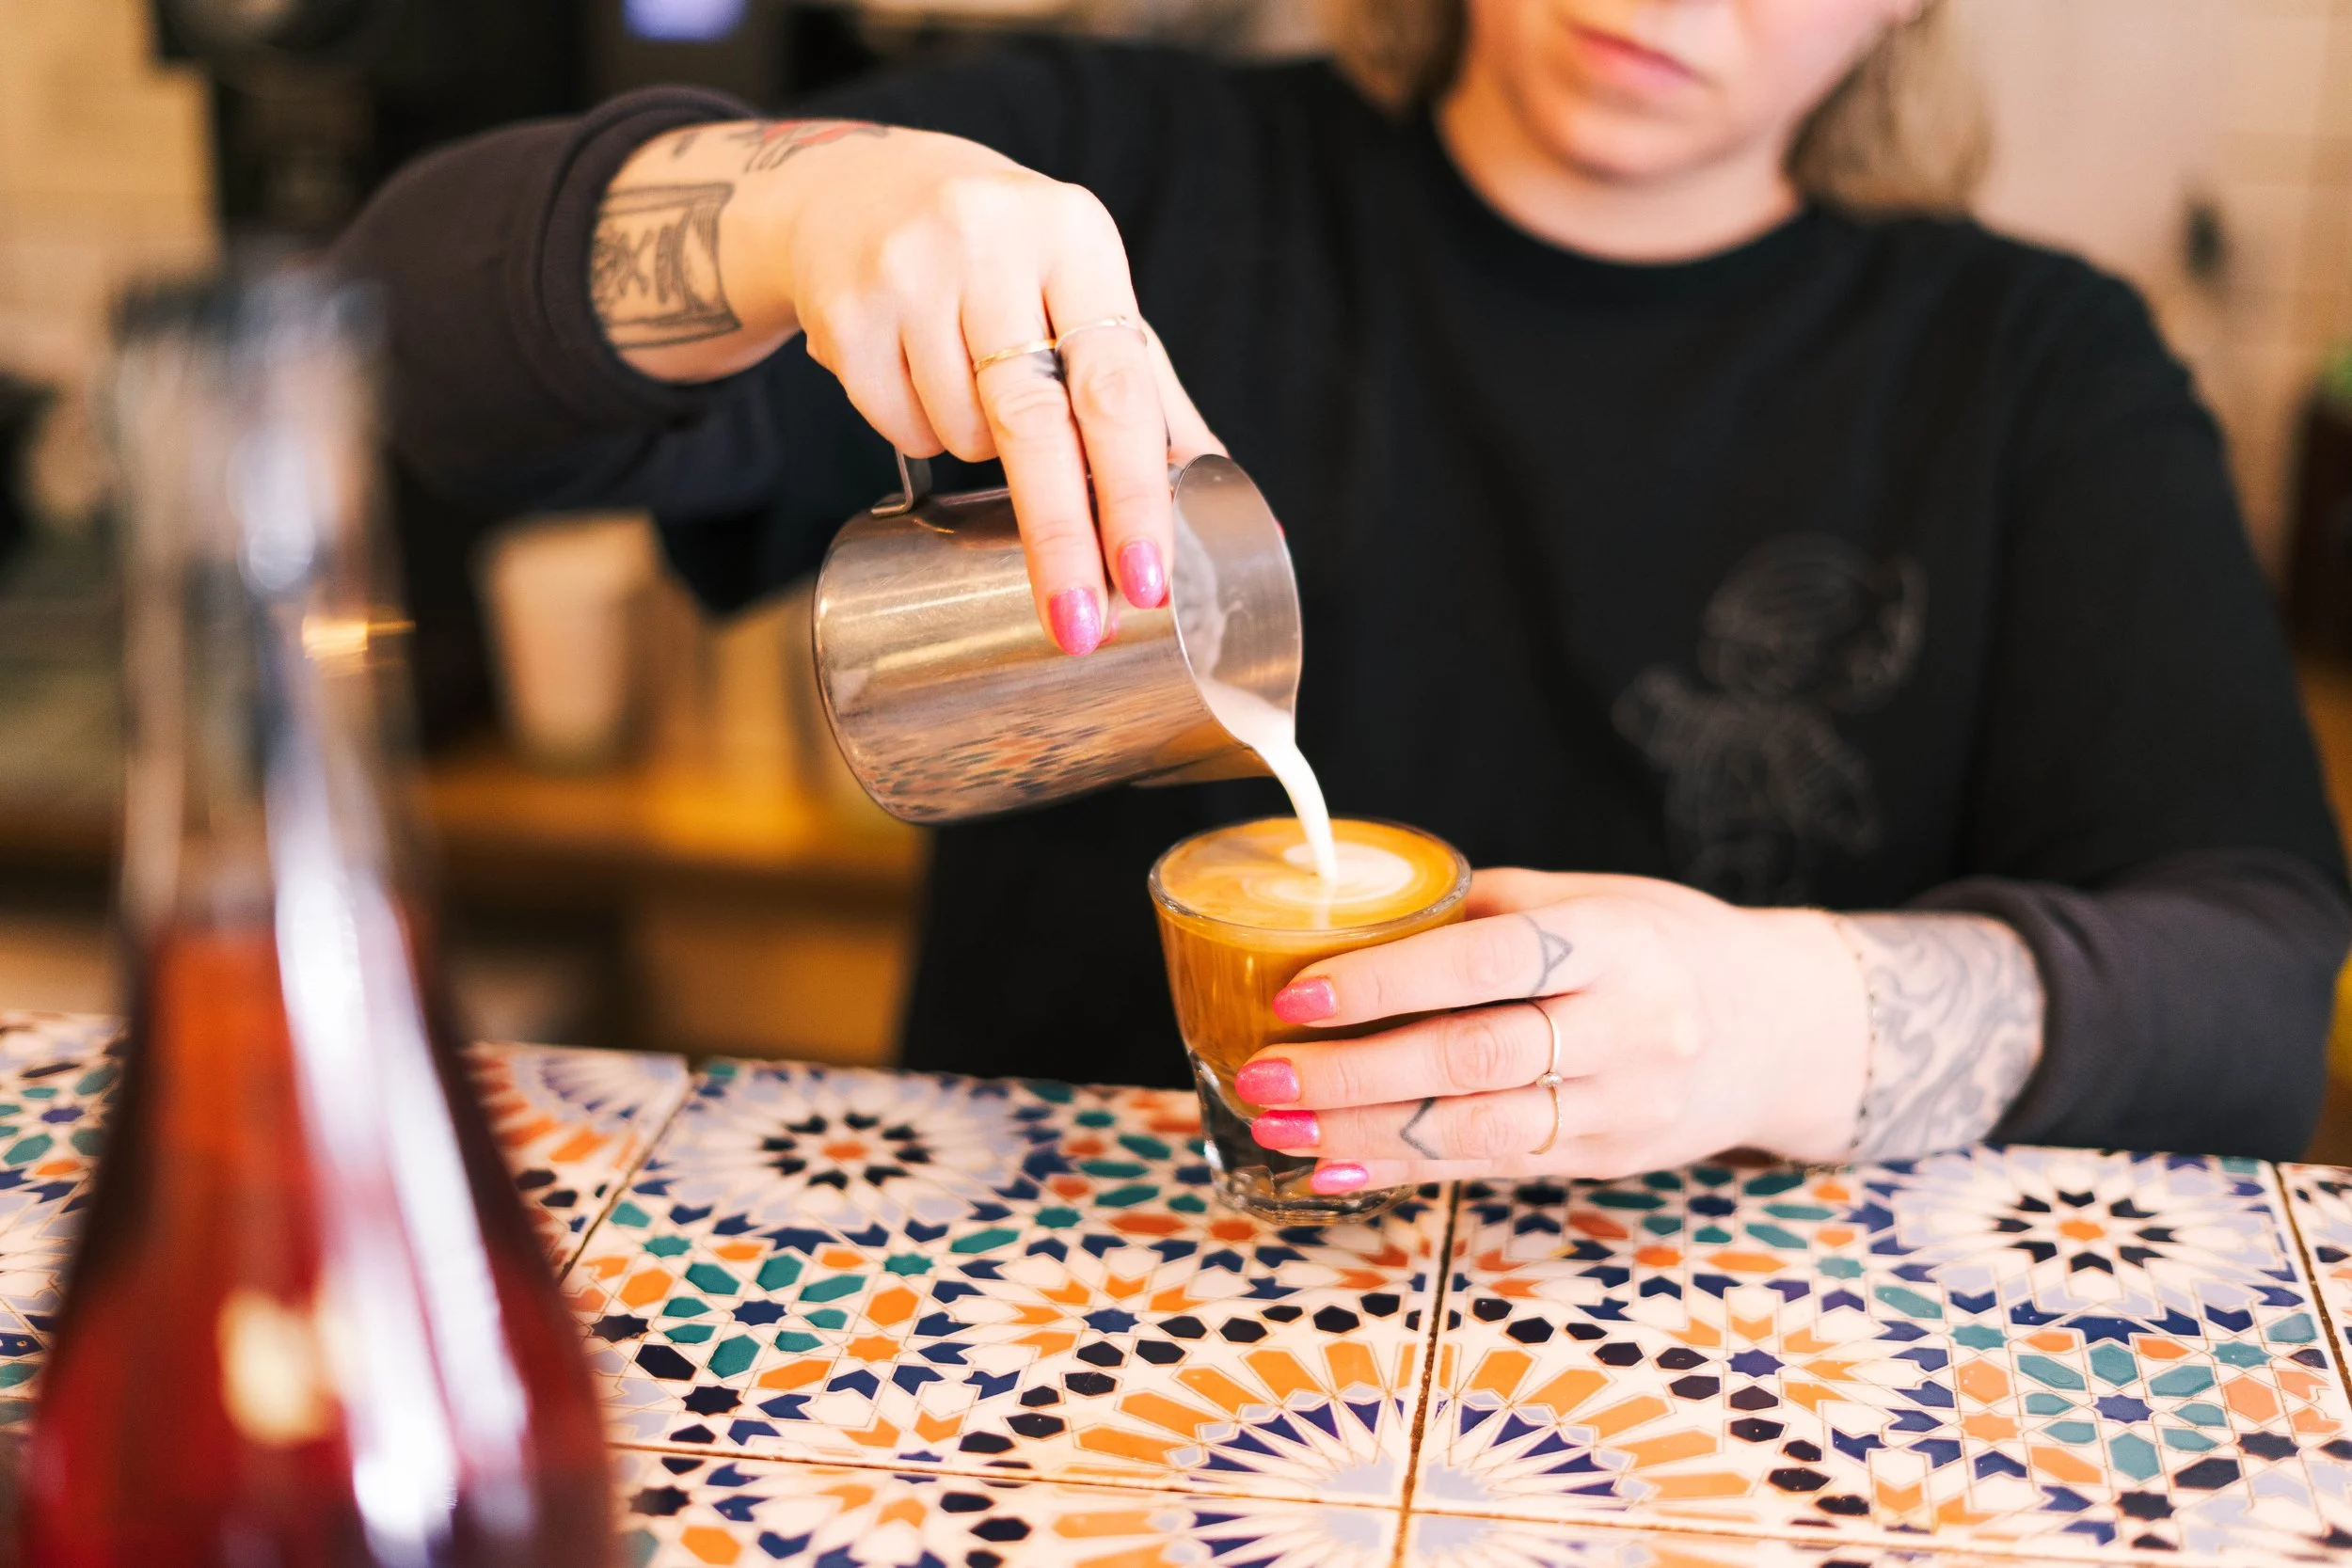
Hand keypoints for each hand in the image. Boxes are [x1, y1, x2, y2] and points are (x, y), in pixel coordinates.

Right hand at [593, 119, 1222, 652]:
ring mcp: (910, 272)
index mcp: (1078, 239)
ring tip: (978, 402)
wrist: (862, 191)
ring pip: (961, 433)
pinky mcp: (846, 310)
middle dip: (1060, 535)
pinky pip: (896, 427)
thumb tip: (1236, 507)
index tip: (1146, 580)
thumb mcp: (1085, 298)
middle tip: (1080, 623)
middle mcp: (994, 244)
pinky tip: (920, 382)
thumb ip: (1153, 399)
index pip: (1117, 389)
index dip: (1133, 492)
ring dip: (979, 457)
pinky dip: (920, 435)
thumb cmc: (1006, 266)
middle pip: (1035, 424)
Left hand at [1233, 870, 1872, 1190]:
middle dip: (1354, 1073)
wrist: (1782, 1030)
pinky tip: (1337, 1166)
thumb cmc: (1666, 946)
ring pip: (1479, 1132)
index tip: (1299, 993)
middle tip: (1263, 1075)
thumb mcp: (1597, 900)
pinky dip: (1407, 1169)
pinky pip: (1494, 1170)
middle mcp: (1630, 1029)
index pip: (1490, 963)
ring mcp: (1625, 1107)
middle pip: (1475, 1060)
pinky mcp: (1609, 1159)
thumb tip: (1362, 914)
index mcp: (1618, 943)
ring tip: (1279, 1127)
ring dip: (1365, 1133)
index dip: (1389, 981)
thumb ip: (1491, 913)